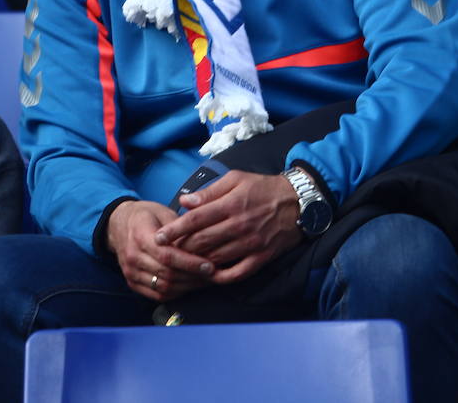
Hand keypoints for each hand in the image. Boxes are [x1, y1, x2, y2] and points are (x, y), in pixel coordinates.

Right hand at [106, 200, 214, 300]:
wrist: (118, 224)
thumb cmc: (143, 216)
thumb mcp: (162, 211)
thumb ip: (180, 227)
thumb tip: (203, 242)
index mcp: (140, 235)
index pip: (167, 255)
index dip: (191, 263)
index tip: (209, 266)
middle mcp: (133, 256)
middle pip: (167, 274)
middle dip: (193, 277)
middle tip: (213, 275)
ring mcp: (131, 271)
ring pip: (163, 287)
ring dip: (187, 287)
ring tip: (204, 281)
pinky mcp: (132, 282)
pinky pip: (157, 294)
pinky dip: (176, 292)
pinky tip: (188, 285)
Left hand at [154, 171, 300, 285]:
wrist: (298, 202)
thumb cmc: (263, 188)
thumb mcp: (235, 179)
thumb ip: (209, 192)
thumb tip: (185, 201)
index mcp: (232, 204)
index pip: (196, 219)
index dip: (174, 229)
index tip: (159, 237)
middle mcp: (240, 226)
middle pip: (202, 241)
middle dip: (181, 247)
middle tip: (166, 251)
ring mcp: (251, 244)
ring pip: (215, 258)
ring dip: (196, 262)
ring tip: (182, 262)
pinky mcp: (261, 257)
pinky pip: (237, 273)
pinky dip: (220, 277)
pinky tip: (208, 276)